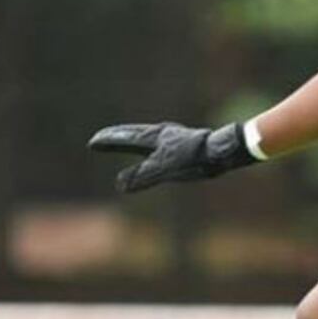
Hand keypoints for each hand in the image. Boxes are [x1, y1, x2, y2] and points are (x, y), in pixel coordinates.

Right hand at [88, 122, 254, 193]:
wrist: (224, 150)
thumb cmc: (195, 159)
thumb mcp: (164, 170)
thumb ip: (142, 176)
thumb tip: (120, 184)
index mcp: (155, 138)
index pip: (127, 139)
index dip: (110, 142)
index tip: (93, 142)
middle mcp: (164, 133)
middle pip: (136, 134)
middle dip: (119, 136)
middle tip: (103, 137)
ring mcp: (177, 136)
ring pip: (150, 136)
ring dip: (135, 137)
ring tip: (128, 139)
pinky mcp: (189, 142)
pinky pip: (164, 141)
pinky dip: (153, 143)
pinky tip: (161, 148)